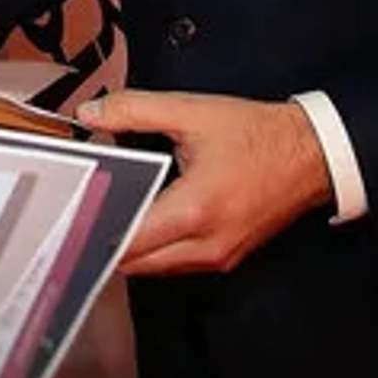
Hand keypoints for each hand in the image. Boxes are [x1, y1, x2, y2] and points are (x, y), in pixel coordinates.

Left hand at [79, 91, 334, 276]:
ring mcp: (218, 257)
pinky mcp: (226, 258)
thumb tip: (89, 115)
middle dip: (105, 239)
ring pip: (154, 267)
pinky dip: (154, 248)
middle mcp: (205, 244)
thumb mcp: (192, 111)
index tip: (65, 216)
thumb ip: (134, 110)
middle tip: (78, 212)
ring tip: (108, 211)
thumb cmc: (256, 134)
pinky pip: (176, 264)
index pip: (127, 239)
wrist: (311, 154)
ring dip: (130, 246)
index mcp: (194, 210)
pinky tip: (142, 218)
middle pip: (134, 262)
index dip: (91, 229)